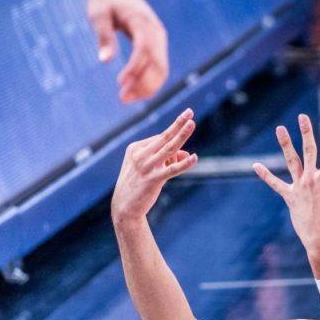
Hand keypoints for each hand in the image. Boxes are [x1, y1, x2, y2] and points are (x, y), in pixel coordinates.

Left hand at [88, 0, 167, 102]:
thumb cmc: (105, 1)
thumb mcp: (98, 15)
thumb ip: (103, 36)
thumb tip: (104, 61)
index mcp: (141, 21)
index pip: (143, 49)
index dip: (134, 68)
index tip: (120, 84)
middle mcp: (156, 32)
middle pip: (158, 64)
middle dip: (143, 84)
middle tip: (123, 98)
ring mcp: (160, 39)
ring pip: (161, 69)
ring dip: (147, 87)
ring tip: (126, 98)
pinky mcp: (158, 45)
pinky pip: (159, 68)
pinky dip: (149, 82)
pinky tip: (134, 90)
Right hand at [111, 110, 197, 225]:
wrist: (125, 207)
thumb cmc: (138, 185)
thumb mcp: (150, 168)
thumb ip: (168, 159)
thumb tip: (188, 154)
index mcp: (135, 148)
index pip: (159, 139)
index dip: (173, 144)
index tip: (178, 156)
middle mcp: (140, 155)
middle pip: (164, 137)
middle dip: (178, 124)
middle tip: (189, 112)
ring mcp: (146, 166)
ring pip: (169, 148)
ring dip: (182, 135)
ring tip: (192, 123)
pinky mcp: (153, 179)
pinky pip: (171, 169)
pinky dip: (184, 164)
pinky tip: (194, 158)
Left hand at [253, 114, 319, 269]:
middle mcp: (310, 177)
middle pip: (310, 149)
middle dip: (306, 131)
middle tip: (302, 117)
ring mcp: (298, 186)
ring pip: (292, 160)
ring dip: (285, 143)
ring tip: (280, 128)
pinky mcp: (290, 197)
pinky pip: (275, 184)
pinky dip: (265, 175)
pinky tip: (255, 166)